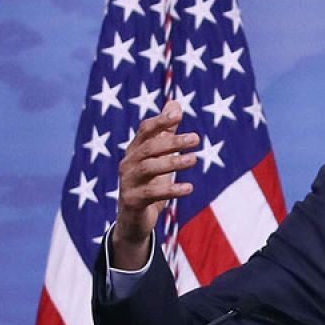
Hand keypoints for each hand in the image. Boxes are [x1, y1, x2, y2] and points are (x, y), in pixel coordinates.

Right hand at [111, 100, 198, 269]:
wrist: (133, 220)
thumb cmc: (149, 184)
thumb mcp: (159, 158)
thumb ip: (167, 132)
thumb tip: (176, 104)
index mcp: (134, 150)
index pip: (145, 130)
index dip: (160, 121)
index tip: (179, 114)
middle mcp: (128, 163)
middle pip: (149, 147)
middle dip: (172, 141)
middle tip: (196, 139)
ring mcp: (128, 182)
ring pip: (149, 168)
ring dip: (173, 162)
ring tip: (194, 159)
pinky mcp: (133, 201)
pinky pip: (151, 193)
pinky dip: (171, 190)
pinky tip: (189, 188)